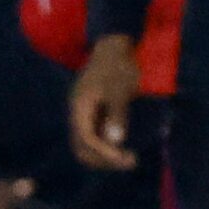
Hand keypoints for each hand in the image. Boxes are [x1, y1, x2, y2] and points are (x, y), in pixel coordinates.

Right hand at [70, 34, 139, 169]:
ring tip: (130, 157)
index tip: (125, 158)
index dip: (104, 153)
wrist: (113, 47)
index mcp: (80, 107)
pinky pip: (94, 137)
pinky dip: (107, 146)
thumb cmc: (118, 66)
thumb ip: (117, 114)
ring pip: (87, 145)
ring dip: (106, 155)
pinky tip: (123, 145)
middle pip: (82, 148)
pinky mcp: (91, 113)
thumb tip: (114, 141)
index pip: (86, 139)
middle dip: (104, 160)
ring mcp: (83, 114)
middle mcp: (77, 113)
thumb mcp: (120, 89)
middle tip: (131, 161)